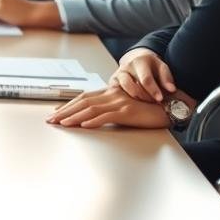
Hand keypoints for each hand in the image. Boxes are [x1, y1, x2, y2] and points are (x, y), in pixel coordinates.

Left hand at [45, 85, 169, 129]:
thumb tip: (92, 117)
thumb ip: (110, 108)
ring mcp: (119, 102)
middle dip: (65, 111)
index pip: (83, 98)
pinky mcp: (128, 112)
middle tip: (51, 120)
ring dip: (75, 117)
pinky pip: (107, 116)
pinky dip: (94, 121)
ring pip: (91, 109)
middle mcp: (112, 95)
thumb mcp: (125, 106)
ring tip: (62, 124)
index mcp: (109, 93)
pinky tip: (84, 126)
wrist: (168, 106)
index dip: (68, 105)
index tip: (56, 113)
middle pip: (83, 102)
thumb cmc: (147, 108)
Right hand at [110, 48, 177, 102]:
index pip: (145, 78)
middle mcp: (126, 67)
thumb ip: (166, 78)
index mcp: (139, 62)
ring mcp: (118, 74)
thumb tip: (171, 89)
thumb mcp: (161, 67)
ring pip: (125, 91)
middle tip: (155, 102)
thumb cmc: (151, 66)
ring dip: (136, 99)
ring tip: (146, 102)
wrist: (136, 59)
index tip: (160, 99)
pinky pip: (117, 93)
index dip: (153, 90)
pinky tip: (135, 102)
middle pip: (133, 87)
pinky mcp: (112, 82)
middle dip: (145, 97)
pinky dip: (126, 100)